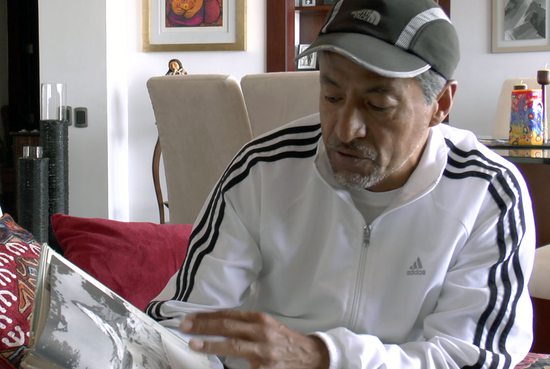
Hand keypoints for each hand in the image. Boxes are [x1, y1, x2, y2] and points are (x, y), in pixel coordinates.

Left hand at [180, 309, 329, 368]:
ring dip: (211, 344)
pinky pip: (244, 368)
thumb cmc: (285, 341)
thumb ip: (246, 325)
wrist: (312, 356)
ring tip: (193, 344)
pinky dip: (228, 366)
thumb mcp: (267, 327)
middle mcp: (261, 332)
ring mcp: (263, 351)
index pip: (229, 315)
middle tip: (185, 326)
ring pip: (232, 345)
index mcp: (260, 319)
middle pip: (228, 326)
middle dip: (204, 326)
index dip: (209, 315)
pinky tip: (215, 365)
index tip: (191, 317)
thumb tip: (218, 325)